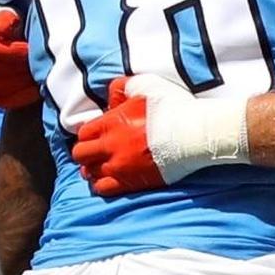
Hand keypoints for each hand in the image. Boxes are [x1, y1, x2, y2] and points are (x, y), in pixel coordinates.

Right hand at [0, 6, 38, 109]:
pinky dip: (21, 97)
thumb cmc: (6, 22)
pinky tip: (36, 89)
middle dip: (17, 67)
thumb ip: (4, 19)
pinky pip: (0, 100)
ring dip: (21, 82)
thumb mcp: (5, 14)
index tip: (30, 49)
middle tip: (38, 63)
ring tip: (39, 73)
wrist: (2, 35)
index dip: (9, 51)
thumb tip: (3, 28)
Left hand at [72, 75, 167, 194]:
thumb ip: (121, 88)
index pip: (83, 133)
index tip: (101, 132)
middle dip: (86, 151)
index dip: (90, 132)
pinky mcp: (131, 183)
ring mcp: (119, 167)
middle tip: (99, 149)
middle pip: (80, 154)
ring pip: (90, 173)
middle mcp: (110, 147)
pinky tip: (112, 177)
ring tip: (105, 163)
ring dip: (94, 168)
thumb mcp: (144, 85)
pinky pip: (103, 189)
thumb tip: (110, 99)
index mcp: (111, 123)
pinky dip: (102, 184)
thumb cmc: (172, 107)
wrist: (194, 133)